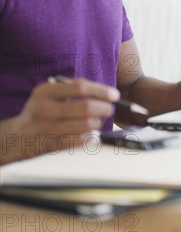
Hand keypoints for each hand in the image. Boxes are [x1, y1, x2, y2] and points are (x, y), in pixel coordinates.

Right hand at [1, 79, 119, 164]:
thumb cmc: (39, 112)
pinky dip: (89, 137)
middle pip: (86, 107)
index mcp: (45, 92)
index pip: (80, 87)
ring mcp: (46, 128)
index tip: (114, 95)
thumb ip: (72, 89)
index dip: (101, 90)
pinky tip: (90, 134)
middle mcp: (44, 108)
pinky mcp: (49, 144)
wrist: (15, 137)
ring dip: (97, 123)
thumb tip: (105, 93)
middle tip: (109, 109)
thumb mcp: (47, 95)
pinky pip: (78, 140)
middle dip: (104, 108)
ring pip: (85, 125)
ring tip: (97, 121)